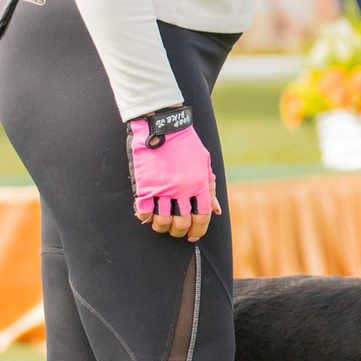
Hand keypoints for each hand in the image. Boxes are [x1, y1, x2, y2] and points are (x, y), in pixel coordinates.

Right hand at [128, 108, 215, 240]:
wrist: (163, 123)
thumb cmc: (185, 142)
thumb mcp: (204, 162)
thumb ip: (210, 186)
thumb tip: (216, 210)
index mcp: (200, 184)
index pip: (202, 216)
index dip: (198, 230)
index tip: (193, 236)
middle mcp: (183, 189)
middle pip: (183, 222)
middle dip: (180, 231)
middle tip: (176, 231)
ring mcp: (163, 187)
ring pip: (163, 220)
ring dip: (162, 227)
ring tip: (161, 225)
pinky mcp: (145, 184)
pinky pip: (144, 210)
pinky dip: (145, 217)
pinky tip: (147, 216)